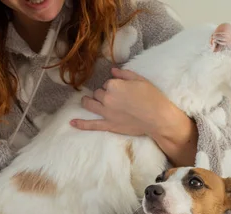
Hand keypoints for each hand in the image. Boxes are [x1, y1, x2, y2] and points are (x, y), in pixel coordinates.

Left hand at [70, 68, 197, 165]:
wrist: (158, 118)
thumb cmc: (152, 97)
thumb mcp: (140, 80)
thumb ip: (124, 74)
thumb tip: (112, 70)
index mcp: (114, 85)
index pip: (107, 83)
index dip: (114, 85)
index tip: (121, 89)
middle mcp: (107, 98)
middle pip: (98, 93)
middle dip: (103, 93)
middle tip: (114, 97)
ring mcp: (106, 112)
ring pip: (90, 104)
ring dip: (87, 101)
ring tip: (86, 101)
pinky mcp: (108, 125)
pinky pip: (92, 124)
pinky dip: (81, 124)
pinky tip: (72, 122)